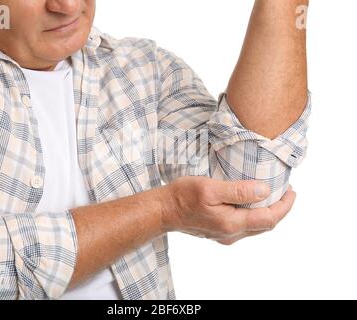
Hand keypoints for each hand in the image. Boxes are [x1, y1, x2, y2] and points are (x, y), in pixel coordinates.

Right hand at [163, 176, 295, 244]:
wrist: (163, 210)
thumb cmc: (183, 196)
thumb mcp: (211, 188)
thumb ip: (239, 190)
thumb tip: (265, 191)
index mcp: (232, 223)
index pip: (269, 218)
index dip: (284, 205)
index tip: (291, 190)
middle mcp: (231, 233)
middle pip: (265, 225)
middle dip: (279, 209)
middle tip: (285, 191)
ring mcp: (225, 235)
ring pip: (255, 227)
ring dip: (267, 212)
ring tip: (271, 195)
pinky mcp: (218, 232)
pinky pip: (244, 226)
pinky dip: (254, 215)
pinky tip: (251, 203)